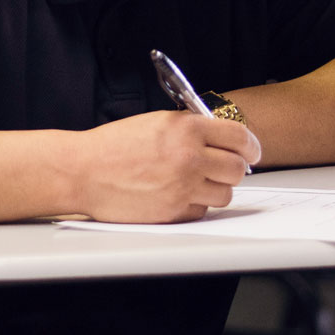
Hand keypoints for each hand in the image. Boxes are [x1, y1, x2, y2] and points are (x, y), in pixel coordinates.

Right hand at [72, 111, 260, 223]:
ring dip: (215, 189)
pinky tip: (175, 195)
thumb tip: (221, 139)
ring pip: (224, 194)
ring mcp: (183, 187)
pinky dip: (194, 205)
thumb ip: (190, 128)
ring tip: (194, 182)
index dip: (251, 146)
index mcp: (186, 129)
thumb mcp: (157, 123)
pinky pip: (202, 212)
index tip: (251, 151)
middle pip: (237, 169)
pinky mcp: (174, 211)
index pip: (239, 136)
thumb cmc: (114, 145)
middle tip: (222, 168)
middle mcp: (189, 157)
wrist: (84, 170)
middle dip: (233, 169)